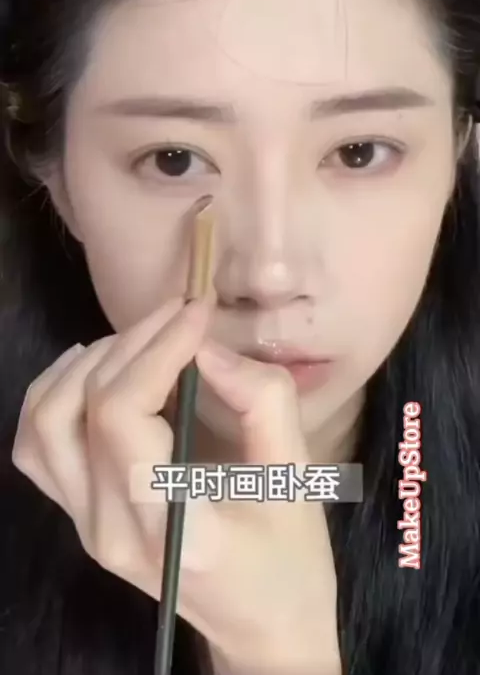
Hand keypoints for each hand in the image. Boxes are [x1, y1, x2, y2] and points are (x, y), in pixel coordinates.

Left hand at [12, 299, 340, 674]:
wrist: (263, 628)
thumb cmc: (290, 559)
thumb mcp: (297, 477)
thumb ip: (263, 402)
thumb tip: (207, 347)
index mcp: (168, 523)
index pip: (123, 414)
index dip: (154, 349)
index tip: (197, 313)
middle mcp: (108, 529)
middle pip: (81, 407)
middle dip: (130, 343)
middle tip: (179, 316)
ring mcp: (86, 527)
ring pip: (44, 423)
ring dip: (87, 365)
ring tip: (141, 339)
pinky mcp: (81, 519)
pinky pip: (40, 448)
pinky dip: (55, 397)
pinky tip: (92, 370)